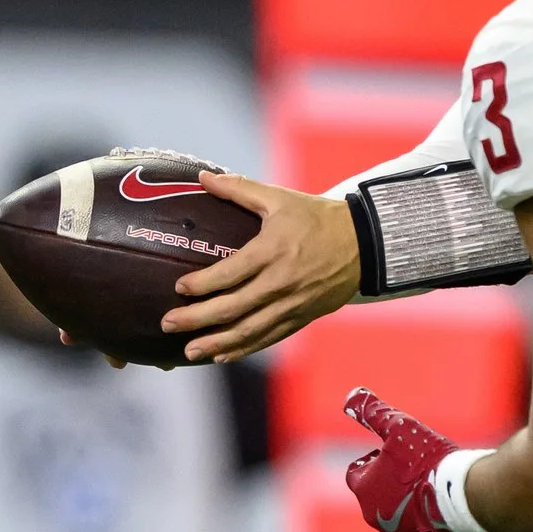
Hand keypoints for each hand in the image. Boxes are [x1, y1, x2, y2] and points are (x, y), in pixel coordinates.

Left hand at [161, 173, 360, 361]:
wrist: (364, 243)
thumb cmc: (316, 217)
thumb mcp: (279, 198)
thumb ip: (239, 188)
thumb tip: (202, 176)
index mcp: (273, 250)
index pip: (230, 273)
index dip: (202, 283)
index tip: (178, 287)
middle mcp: (282, 282)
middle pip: (233, 307)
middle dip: (197, 319)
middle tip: (168, 323)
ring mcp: (293, 304)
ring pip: (249, 330)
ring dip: (217, 343)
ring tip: (189, 350)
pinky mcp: (302, 317)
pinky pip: (268, 338)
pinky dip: (244, 349)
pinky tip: (221, 355)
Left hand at [342, 387, 457, 531]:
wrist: (461, 494)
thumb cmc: (426, 459)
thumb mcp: (398, 427)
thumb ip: (372, 412)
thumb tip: (351, 396)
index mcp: (364, 489)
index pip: (356, 472)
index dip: (373, 459)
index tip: (394, 452)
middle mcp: (374, 516)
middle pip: (375, 493)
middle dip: (389, 480)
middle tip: (415, 465)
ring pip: (396, 512)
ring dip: (406, 498)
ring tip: (430, 482)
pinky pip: (418, 528)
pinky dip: (425, 516)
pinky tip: (441, 502)